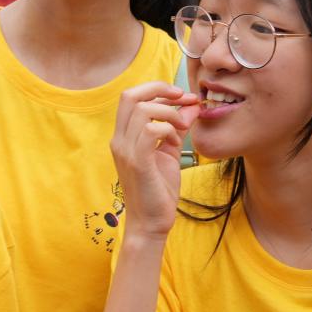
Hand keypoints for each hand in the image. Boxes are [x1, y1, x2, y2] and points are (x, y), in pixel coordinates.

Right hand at [110, 82, 198, 239]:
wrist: (151, 223)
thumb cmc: (158, 190)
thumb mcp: (170, 152)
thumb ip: (177, 128)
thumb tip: (192, 105)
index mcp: (123, 136)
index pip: (130, 97)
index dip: (156, 89)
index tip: (181, 96)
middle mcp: (119, 140)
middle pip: (130, 96)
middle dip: (160, 90)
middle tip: (182, 98)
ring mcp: (125, 151)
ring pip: (142, 110)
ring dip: (168, 113)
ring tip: (181, 129)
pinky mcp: (137, 162)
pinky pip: (151, 130)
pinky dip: (168, 129)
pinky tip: (176, 142)